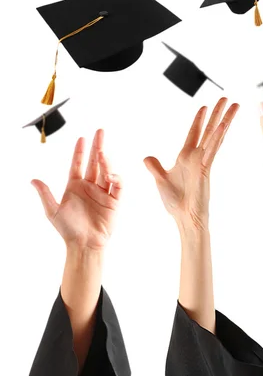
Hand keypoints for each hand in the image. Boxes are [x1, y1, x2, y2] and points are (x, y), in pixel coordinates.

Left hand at [31, 129, 122, 251]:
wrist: (84, 244)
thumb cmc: (68, 229)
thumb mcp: (52, 211)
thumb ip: (45, 194)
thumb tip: (33, 180)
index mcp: (75, 186)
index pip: (78, 164)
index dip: (79, 151)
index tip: (82, 138)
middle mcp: (90, 186)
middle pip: (95, 162)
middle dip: (97, 146)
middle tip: (100, 131)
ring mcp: (103, 192)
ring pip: (106, 171)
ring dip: (105, 161)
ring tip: (102, 152)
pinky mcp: (114, 200)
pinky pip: (117, 186)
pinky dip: (116, 178)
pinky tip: (111, 174)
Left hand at [144, 98, 238, 235]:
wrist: (184, 217)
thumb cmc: (176, 202)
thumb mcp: (160, 179)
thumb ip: (155, 167)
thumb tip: (147, 158)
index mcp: (186, 157)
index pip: (194, 133)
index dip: (199, 120)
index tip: (205, 107)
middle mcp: (197, 156)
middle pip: (209, 129)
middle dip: (217, 113)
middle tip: (226, 99)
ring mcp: (204, 161)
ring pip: (215, 135)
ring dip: (224, 119)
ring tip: (234, 105)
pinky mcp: (206, 168)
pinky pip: (212, 150)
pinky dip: (217, 137)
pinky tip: (224, 126)